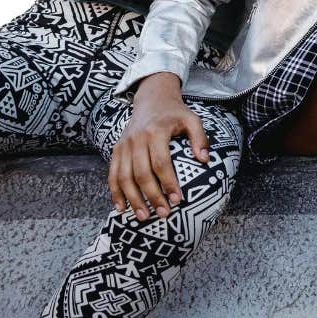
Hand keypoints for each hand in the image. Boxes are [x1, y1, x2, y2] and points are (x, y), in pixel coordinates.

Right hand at [108, 72, 207, 220]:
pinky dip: (115, 193)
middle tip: (164, 214)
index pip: (161, 162)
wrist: (151, 99)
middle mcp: (136, 139)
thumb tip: (204, 160)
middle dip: (152, 196)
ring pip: (123, 177)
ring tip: (144, 217)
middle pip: (141, 173)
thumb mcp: (192, 119)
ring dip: (133, 199)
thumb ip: (200, 138)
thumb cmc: (175, 113)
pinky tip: (122, 208)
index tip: (178, 199)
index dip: (168, 182)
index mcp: (156, 132)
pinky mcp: (115, 150)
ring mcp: (123, 145)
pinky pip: (112, 174)